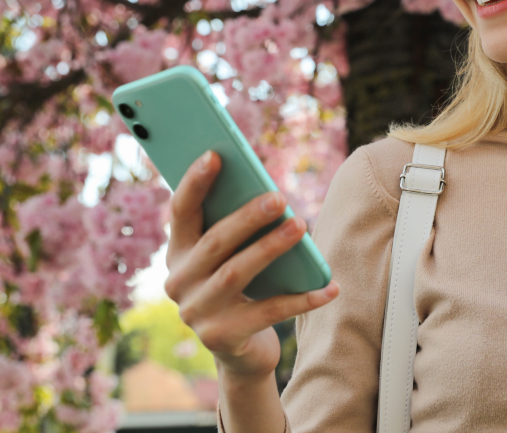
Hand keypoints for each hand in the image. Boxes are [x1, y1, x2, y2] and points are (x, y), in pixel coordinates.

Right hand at [163, 150, 339, 379]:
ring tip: (301, 225)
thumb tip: (270, 195)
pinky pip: (269, 312)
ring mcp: (197, 313)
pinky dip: (302, 298)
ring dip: (271, 247)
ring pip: (237, 272)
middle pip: (215, 241)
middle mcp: (179, 283)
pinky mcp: (222, 338)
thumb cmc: (241, 289)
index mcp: (177, 254)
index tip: (215, 154)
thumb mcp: (230, 258)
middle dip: (247, 217)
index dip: (194, 183)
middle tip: (279, 196)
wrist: (239, 351)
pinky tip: (330, 286)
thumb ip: (236, 230)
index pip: (180, 212)